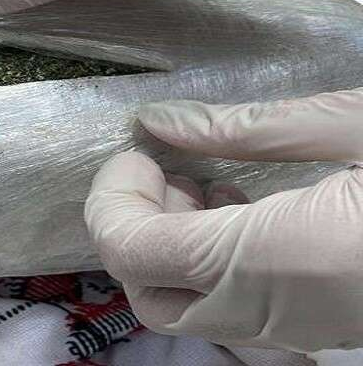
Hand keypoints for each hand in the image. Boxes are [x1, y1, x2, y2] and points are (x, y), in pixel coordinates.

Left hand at [85, 88, 362, 352]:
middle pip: (148, 294)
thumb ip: (246, 128)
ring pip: (186, 309)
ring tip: (202, 185)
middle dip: (132, 229)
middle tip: (163, 172)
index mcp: (273, 257)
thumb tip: (159, 120)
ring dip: (168, 246)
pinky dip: (208, 264)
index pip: (134, 251)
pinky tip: (243, 213)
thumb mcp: (354, 129)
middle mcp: (275, 313)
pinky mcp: (320, 327)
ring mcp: (300, 329)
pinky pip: (232, 310)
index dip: (112, 198)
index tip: (135, 153)